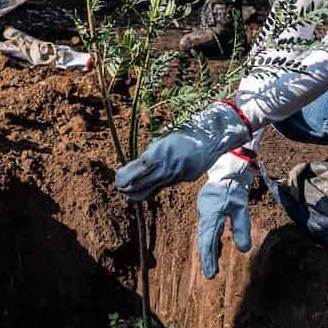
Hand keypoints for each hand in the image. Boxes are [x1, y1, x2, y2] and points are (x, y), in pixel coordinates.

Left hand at [114, 101, 249, 202]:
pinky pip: (163, 187)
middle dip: (127, 187)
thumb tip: (133, 170)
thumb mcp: (162, 141)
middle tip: (119, 186)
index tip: (117, 178)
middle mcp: (168, 166)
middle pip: (141, 184)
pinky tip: (144, 189)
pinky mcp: (183, 180)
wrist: (210, 138)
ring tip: (128, 191)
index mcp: (160, 153)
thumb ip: (149, 156)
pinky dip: (151, 189)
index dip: (125, 177)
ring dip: (137, 191)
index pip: (137, 170)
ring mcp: (176, 175)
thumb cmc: (182, 135)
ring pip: (151, 190)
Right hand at [197, 150, 258, 277]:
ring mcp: (204, 212)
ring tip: (213, 266)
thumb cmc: (234, 188)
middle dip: (207, 258)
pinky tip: (216, 248)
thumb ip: (242, 228)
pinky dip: (211, 240)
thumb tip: (244, 250)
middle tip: (210, 275)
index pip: (208, 241)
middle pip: (204, 240)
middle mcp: (204, 215)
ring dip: (209, 250)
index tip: (211, 274)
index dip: (209, 259)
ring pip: (205, 235)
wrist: (227, 169)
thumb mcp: (241, 208)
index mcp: (210, 215)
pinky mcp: (207, 210)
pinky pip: (207, 229)